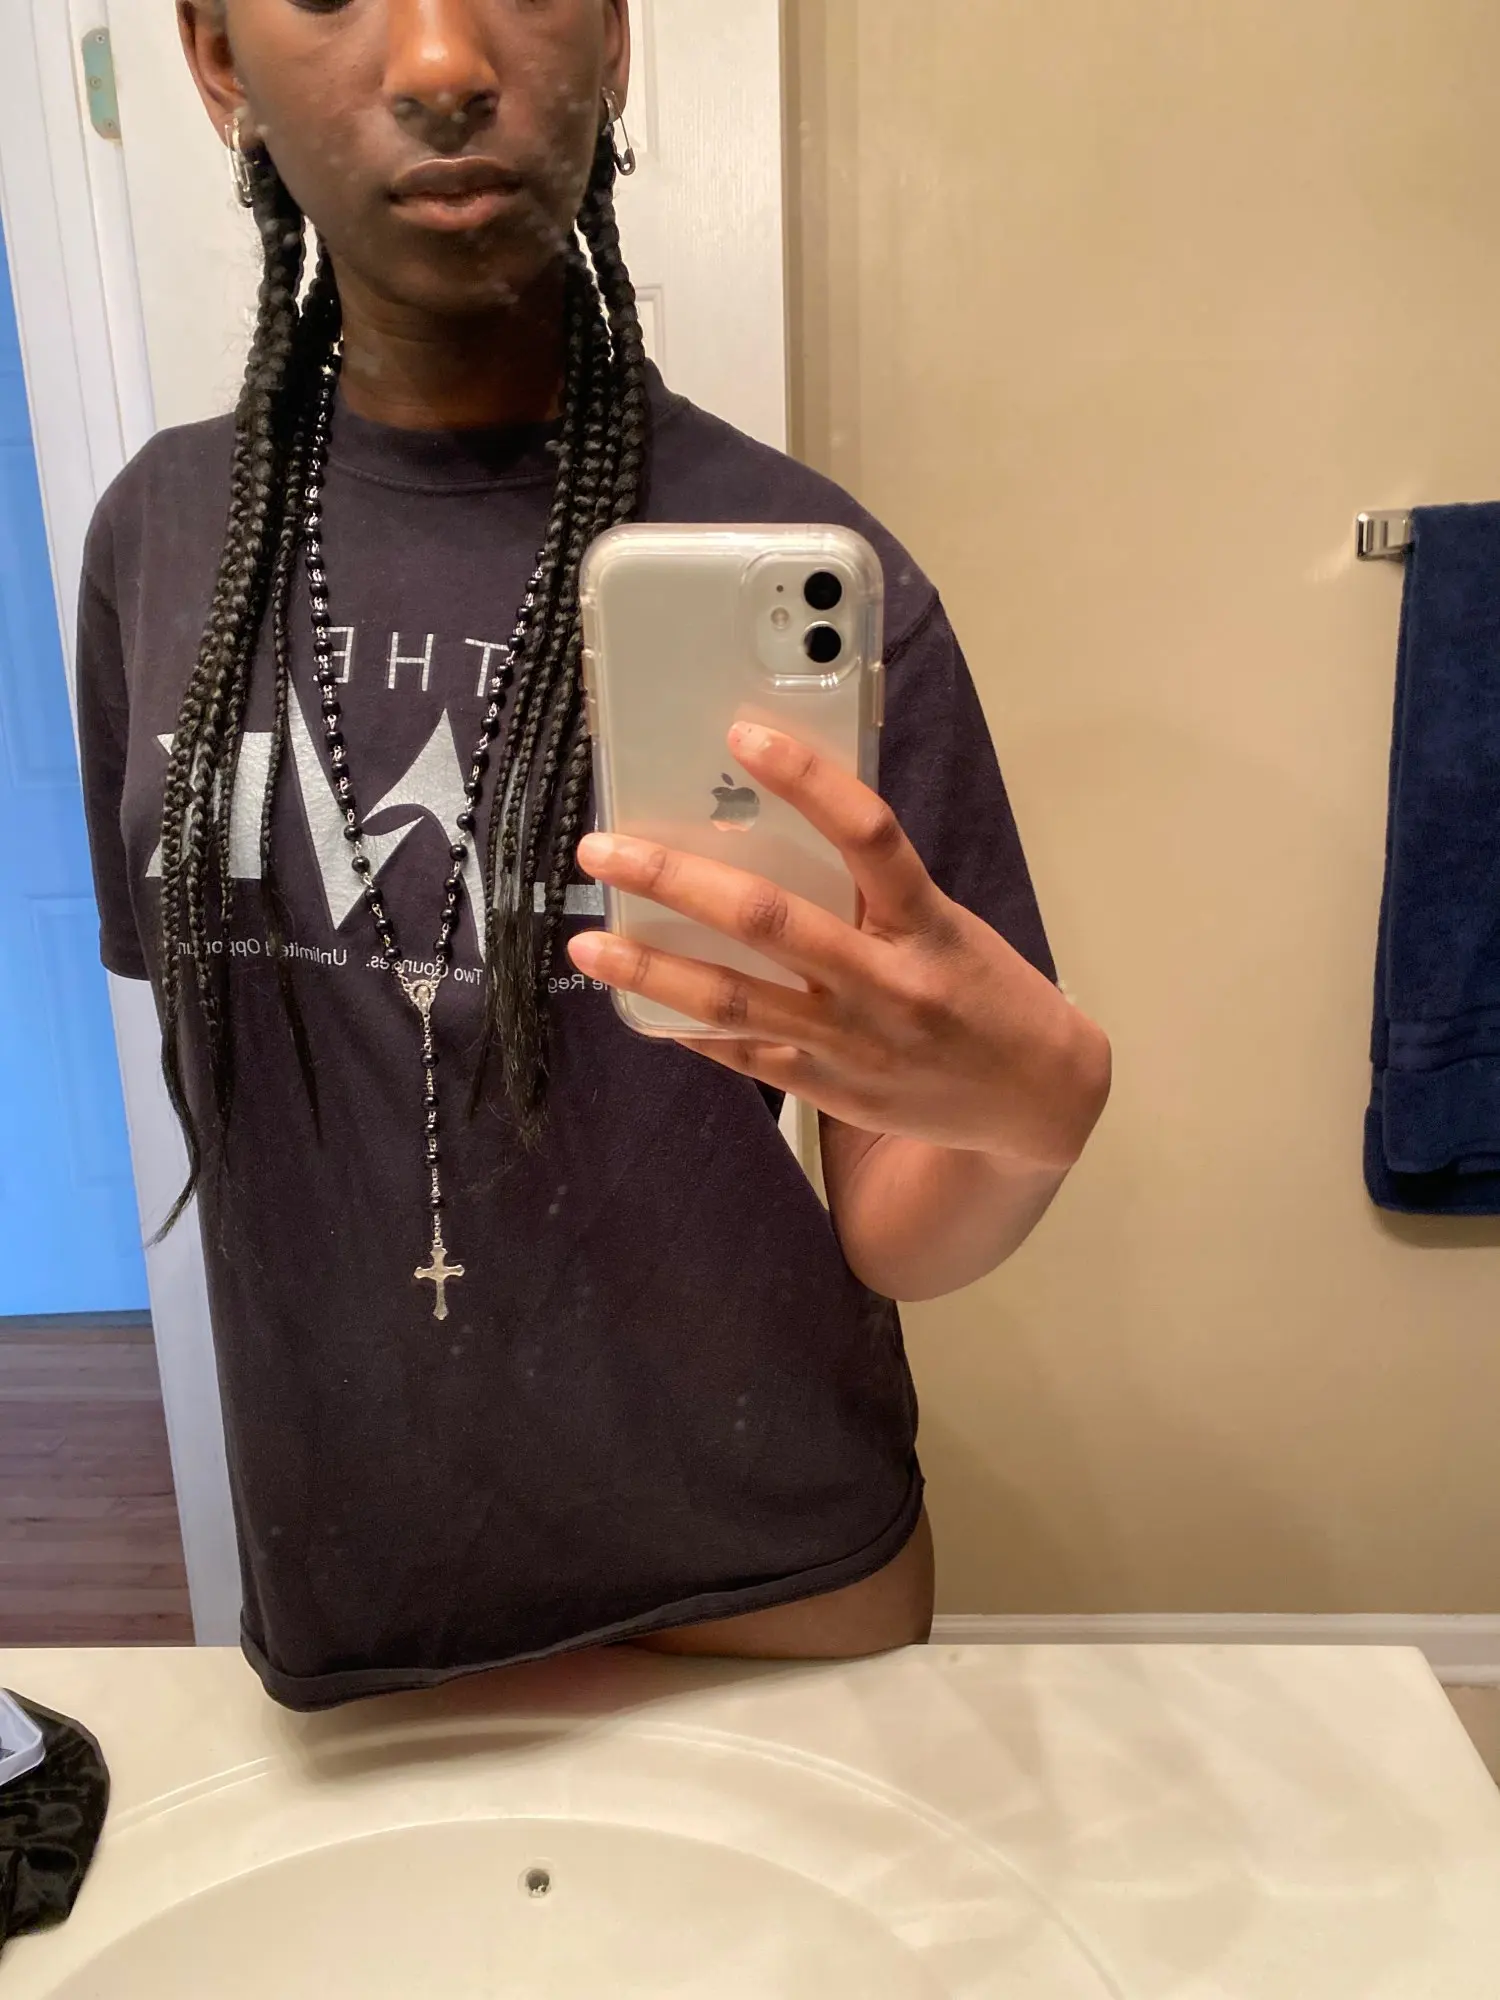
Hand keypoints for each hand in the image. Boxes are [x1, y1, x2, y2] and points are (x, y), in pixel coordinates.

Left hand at [569, 723, 1107, 1169]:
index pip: (868, 833)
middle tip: (604, 851)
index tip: (743, 734)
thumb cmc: (979, 988)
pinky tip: (639, 1004)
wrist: (1033, 1095)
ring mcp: (852, 1043)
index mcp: (924, 921)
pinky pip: (743, 1053)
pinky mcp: (830, 1088)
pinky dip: (687, 1026)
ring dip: (653, 971)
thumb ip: (872, 887)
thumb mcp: (943, 923)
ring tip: (589, 946)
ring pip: (735, 999)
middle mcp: (887, 982)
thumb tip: (770, 830)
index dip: (806, 780)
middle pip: (769, 920)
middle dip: (675, 881)